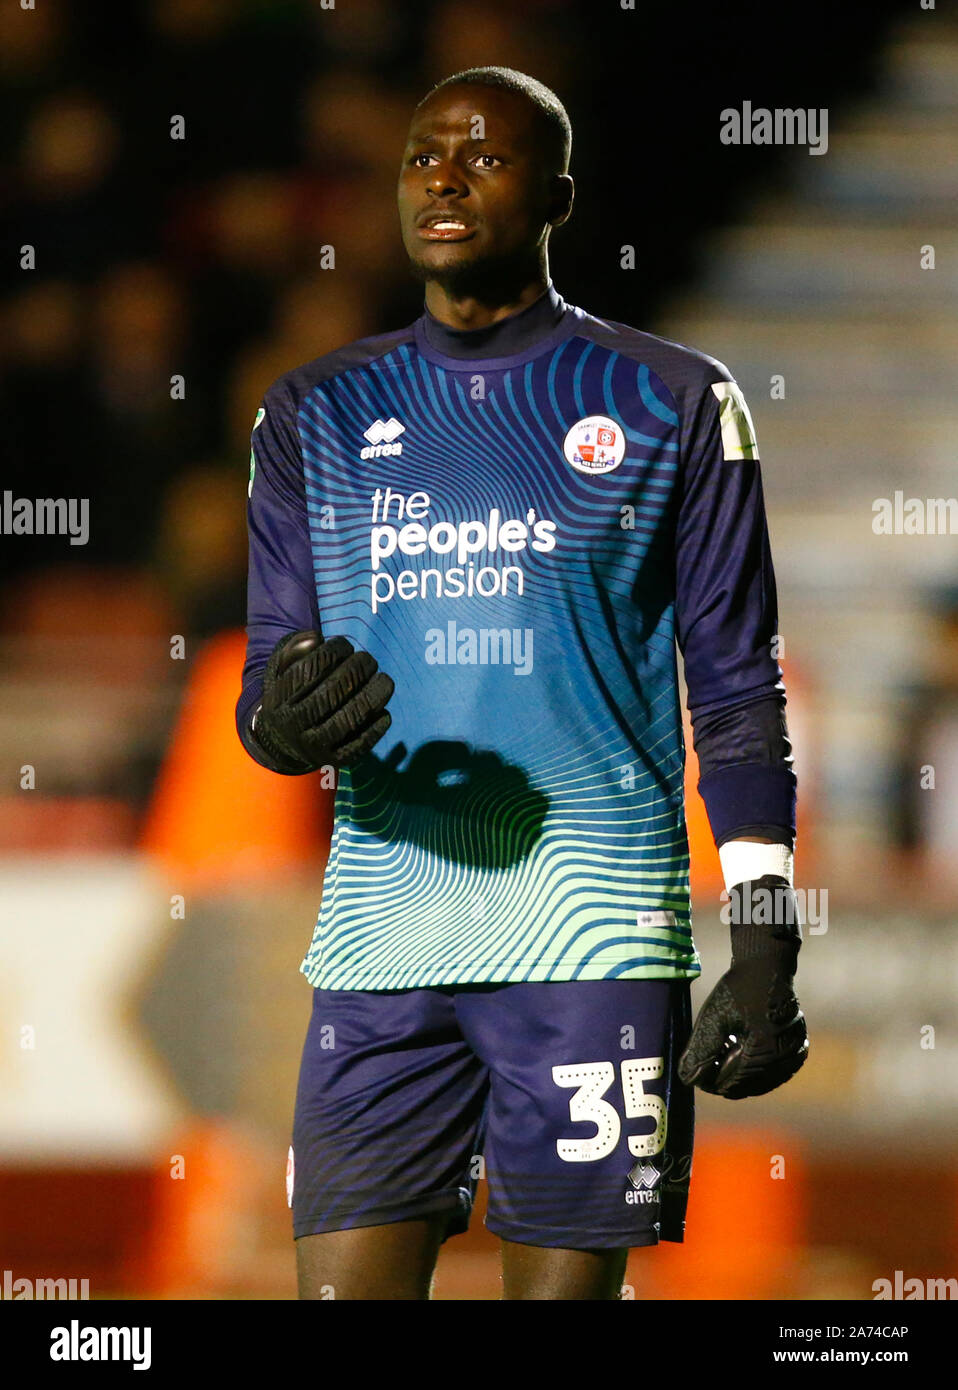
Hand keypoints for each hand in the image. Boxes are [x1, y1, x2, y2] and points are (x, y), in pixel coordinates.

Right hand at [252, 629, 394, 773]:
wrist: (282, 742)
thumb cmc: (291, 695)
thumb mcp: (283, 672)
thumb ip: (295, 650)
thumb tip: (316, 638)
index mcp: (279, 701)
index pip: (308, 671)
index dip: (331, 652)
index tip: (344, 645)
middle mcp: (294, 726)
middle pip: (331, 694)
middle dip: (356, 670)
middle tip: (368, 659)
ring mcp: (314, 746)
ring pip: (349, 720)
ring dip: (373, 696)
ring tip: (385, 680)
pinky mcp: (334, 761)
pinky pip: (359, 745)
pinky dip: (376, 728)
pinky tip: (384, 711)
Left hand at [678, 875, 808, 1098]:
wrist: (767, 965)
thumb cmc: (739, 988)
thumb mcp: (714, 1018)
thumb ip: (701, 1051)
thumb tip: (687, 1079)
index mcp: (765, 1053)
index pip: (731, 1083)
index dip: (709, 1082)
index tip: (693, 1076)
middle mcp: (785, 1059)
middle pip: (747, 1085)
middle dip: (723, 1080)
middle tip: (704, 1071)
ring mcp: (795, 1055)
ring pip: (761, 1081)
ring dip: (740, 1077)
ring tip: (720, 1061)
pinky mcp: (798, 1049)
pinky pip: (775, 1072)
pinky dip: (756, 1070)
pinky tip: (739, 1057)